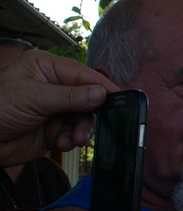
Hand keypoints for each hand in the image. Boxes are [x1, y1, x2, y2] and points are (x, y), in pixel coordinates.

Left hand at [0, 50, 118, 166]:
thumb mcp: (34, 98)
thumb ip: (71, 97)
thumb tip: (102, 93)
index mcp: (47, 68)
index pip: (83, 74)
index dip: (102, 86)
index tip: (120, 98)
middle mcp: (54, 85)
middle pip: (88, 97)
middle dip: (90, 114)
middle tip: (88, 127)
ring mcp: (55, 107)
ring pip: (84, 117)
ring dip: (81, 130)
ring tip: (74, 139)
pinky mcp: (54, 127)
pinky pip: (74, 132)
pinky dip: (71, 139)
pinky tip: (61, 143)